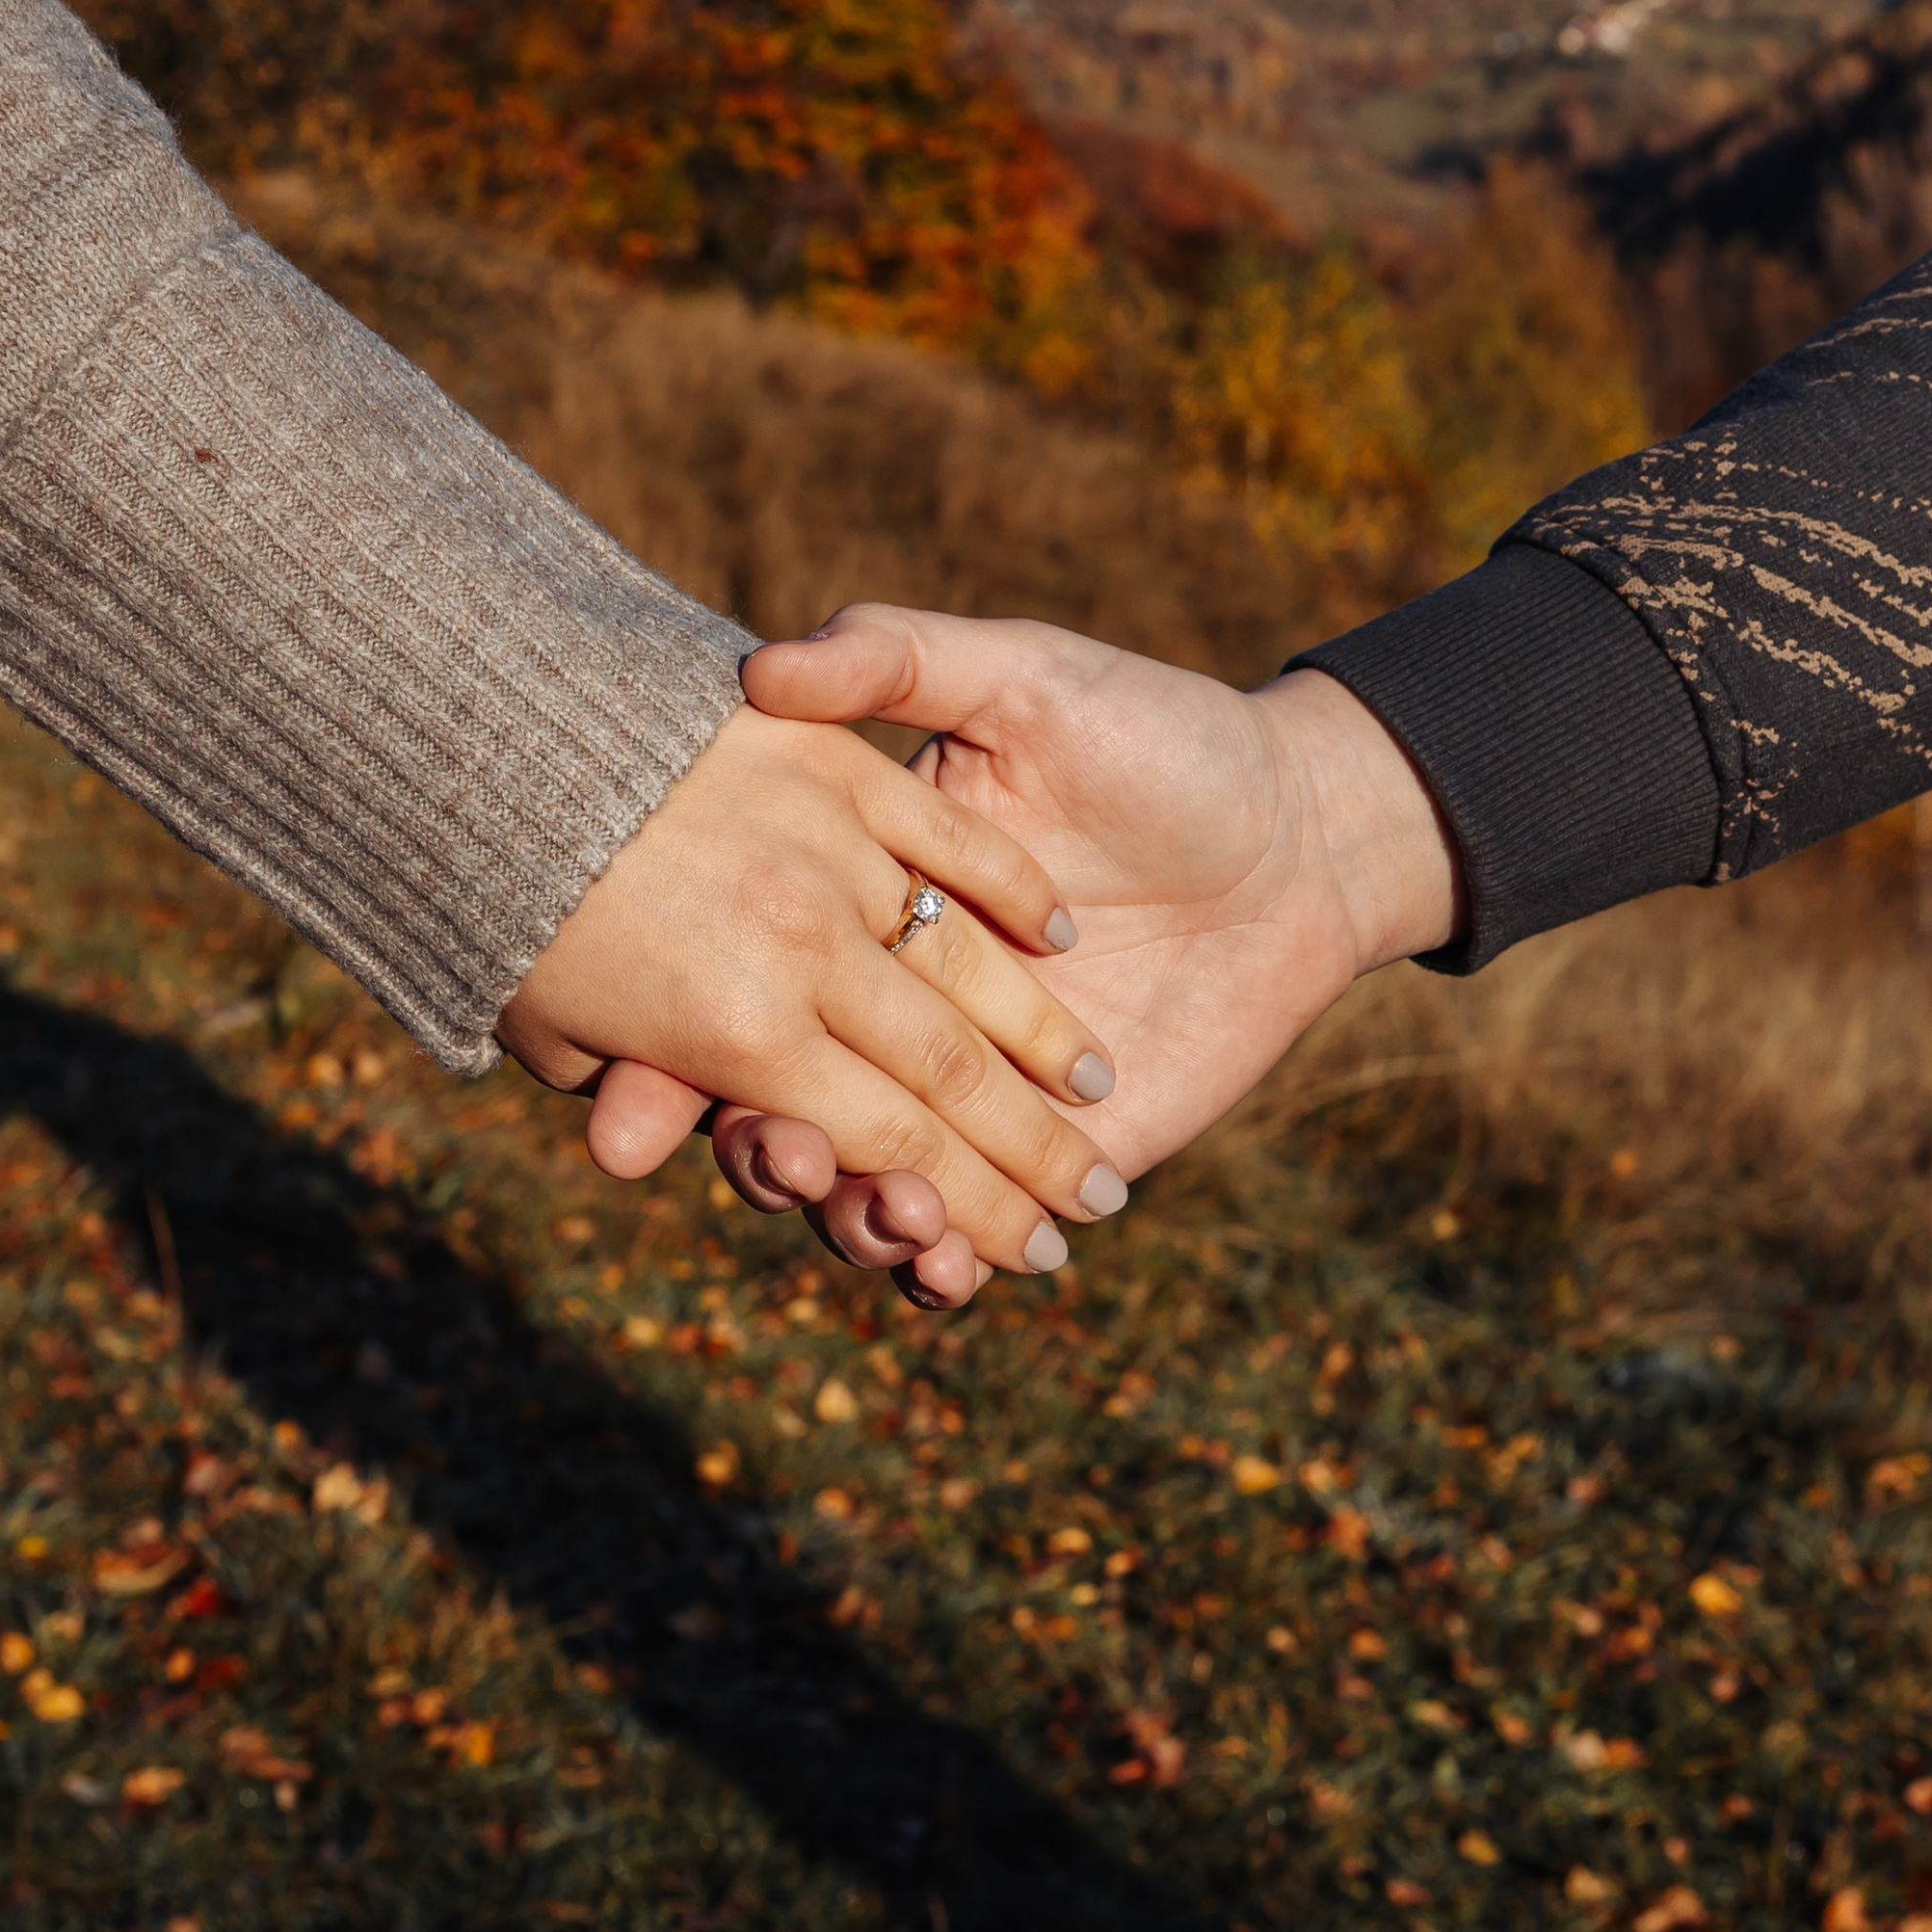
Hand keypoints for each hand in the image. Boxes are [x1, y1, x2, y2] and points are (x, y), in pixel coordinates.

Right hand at [590, 614, 1461, 1299]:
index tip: (625, 1110)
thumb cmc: (1158, 736)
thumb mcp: (1020, 676)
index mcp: (857, 909)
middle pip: (782, 1110)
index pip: (732, 992)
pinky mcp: (1056, 1156)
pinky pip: (973, 1238)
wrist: (1306, 833)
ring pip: (869, 1189)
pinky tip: (950, 1270)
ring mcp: (971, 1094)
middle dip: (763, 1155)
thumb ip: (896, 661)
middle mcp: (894, 1012)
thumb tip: (763, 670)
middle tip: (778, 1158)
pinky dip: (947, 1269)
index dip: (664, 1060)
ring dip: (859, 1220)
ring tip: (895, 1214)